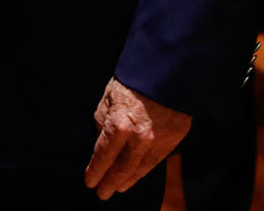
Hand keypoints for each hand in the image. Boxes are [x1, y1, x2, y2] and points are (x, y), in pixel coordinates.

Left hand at [83, 77, 190, 198]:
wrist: (168, 70)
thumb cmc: (134, 79)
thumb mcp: (108, 96)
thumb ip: (102, 120)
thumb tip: (102, 139)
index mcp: (118, 125)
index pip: (103, 157)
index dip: (95, 172)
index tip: (89, 182)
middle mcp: (139, 138)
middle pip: (122, 170)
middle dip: (110, 183)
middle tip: (102, 193)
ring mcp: (158, 142)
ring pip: (140, 170)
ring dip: (128, 181)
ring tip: (119, 187)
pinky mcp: (173, 140)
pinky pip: (156, 162)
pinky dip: (144, 170)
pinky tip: (137, 174)